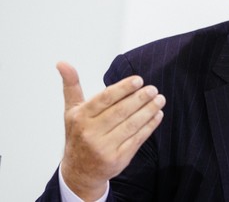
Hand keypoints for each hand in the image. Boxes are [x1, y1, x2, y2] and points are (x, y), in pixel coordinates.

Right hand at [57, 61, 164, 200]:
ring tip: (160, 99)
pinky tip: (158, 115)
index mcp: (80, 118)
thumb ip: (71, 85)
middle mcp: (91, 133)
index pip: (104, 99)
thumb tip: (62, 63)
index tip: (138, 80)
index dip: (123, 88)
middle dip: (140, 99)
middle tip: (153, 89)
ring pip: (131, 125)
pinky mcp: (118, 159)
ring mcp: (105, 148)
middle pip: (120, 112)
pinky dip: (149, 126)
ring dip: (148, 111)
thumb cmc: (78, 134)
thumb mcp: (71, 110)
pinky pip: (137, 139)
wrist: (80, 171)